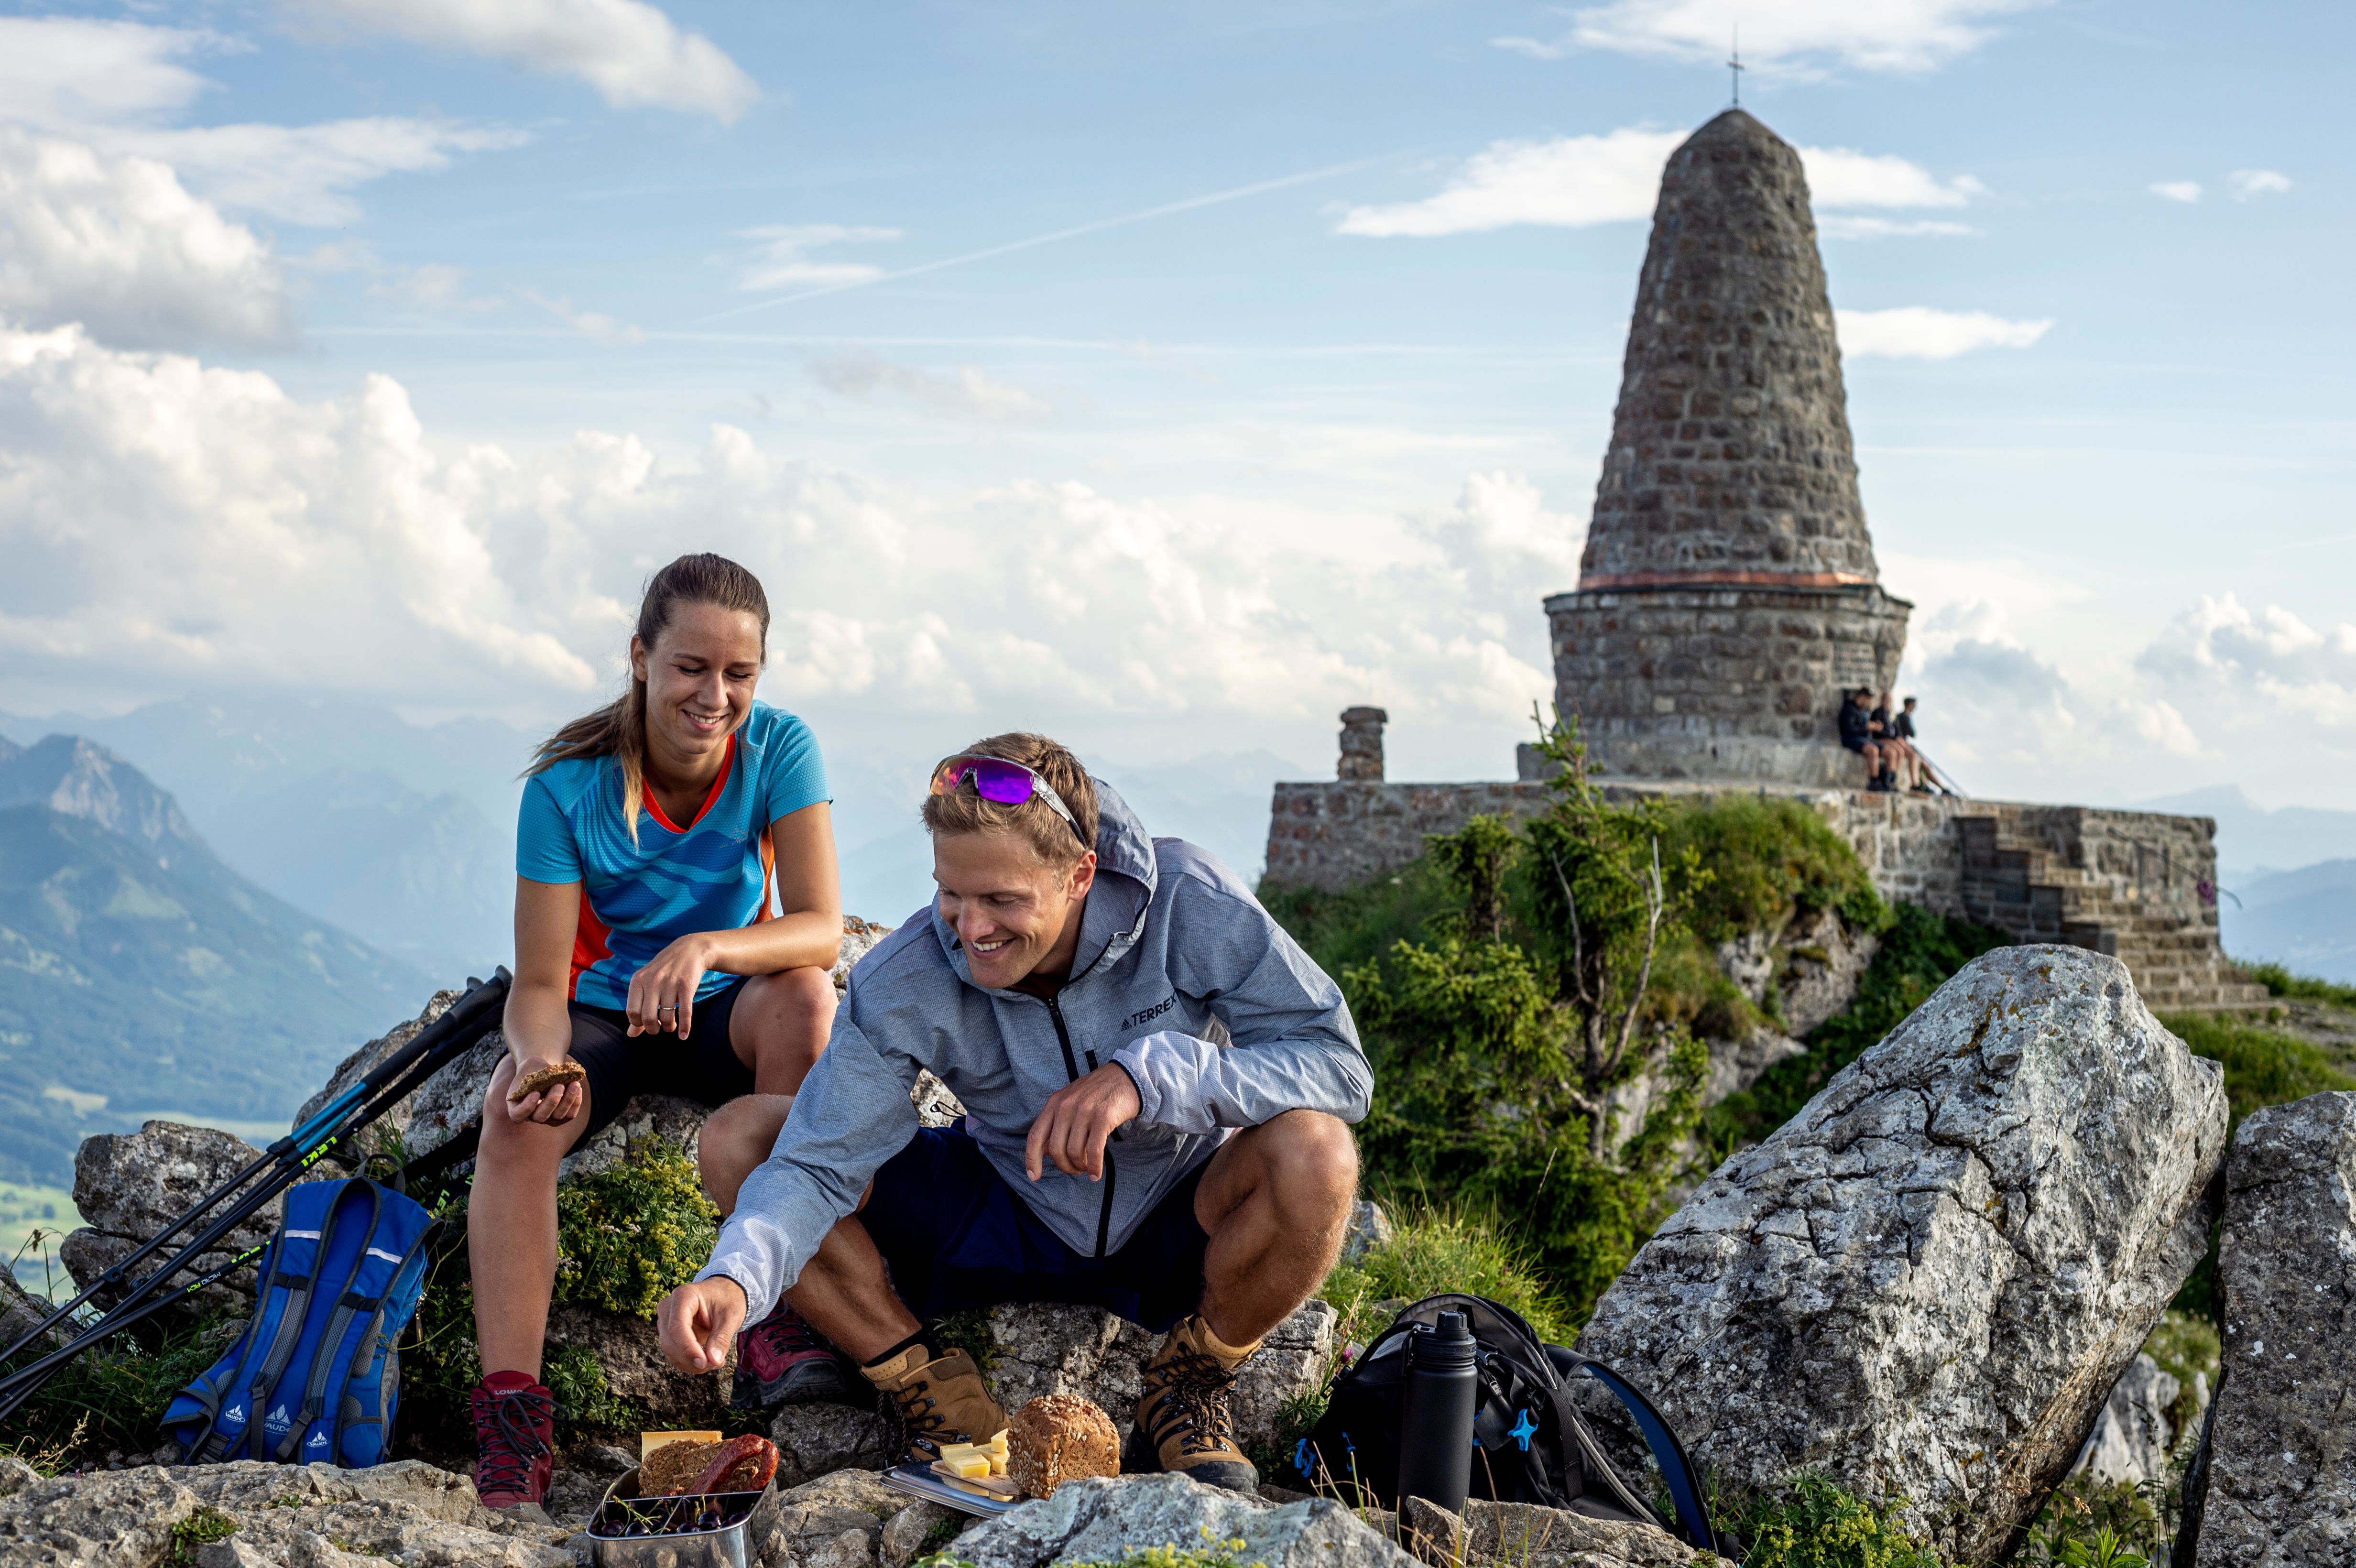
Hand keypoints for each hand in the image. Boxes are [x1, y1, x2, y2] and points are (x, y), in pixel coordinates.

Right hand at [500, 1054, 583, 1126]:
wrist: (541, 1071)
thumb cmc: (532, 1069)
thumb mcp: (530, 1068)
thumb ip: (538, 1073)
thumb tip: (555, 1075)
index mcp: (516, 1106)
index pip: (518, 1115)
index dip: (527, 1107)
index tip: (535, 1093)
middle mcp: (531, 1116)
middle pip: (541, 1117)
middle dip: (552, 1101)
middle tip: (559, 1085)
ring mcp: (546, 1118)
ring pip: (558, 1116)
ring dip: (568, 1101)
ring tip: (574, 1084)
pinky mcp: (560, 1117)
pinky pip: (570, 1115)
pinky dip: (575, 1102)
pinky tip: (578, 1088)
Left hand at [627, 935, 715, 1037]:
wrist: (689, 950)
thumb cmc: (664, 971)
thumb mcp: (646, 985)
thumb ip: (638, 1008)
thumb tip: (631, 1034)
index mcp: (638, 980)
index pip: (632, 1012)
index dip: (638, 1024)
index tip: (647, 1024)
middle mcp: (652, 980)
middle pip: (647, 1017)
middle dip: (653, 1029)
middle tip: (658, 1028)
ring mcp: (670, 982)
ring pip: (666, 1017)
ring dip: (668, 1027)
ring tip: (670, 1026)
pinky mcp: (687, 985)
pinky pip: (684, 1012)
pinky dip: (684, 1027)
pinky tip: (683, 1035)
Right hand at [659, 1276, 746, 1372]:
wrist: (723, 1294)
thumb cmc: (727, 1299)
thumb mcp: (731, 1316)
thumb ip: (722, 1338)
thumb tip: (714, 1361)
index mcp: (683, 1296)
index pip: (677, 1326)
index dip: (688, 1348)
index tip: (704, 1362)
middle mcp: (668, 1307)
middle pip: (670, 1341)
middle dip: (691, 1359)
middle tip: (715, 1364)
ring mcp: (665, 1320)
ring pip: (670, 1351)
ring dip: (691, 1363)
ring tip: (714, 1361)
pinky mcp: (668, 1333)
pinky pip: (673, 1353)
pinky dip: (689, 1362)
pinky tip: (706, 1359)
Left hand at [1025, 1063, 1140, 1181]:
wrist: (1125, 1077)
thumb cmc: (1097, 1093)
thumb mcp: (1070, 1102)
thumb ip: (1055, 1124)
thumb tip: (1042, 1151)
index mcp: (1054, 1103)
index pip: (1035, 1135)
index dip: (1031, 1159)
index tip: (1033, 1176)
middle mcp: (1066, 1106)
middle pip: (1055, 1149)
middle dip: (1064, 1166)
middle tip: (1075, 1170)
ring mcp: (1084, 1110)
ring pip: (1074, 1151)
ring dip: (1080, 1167)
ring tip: (1087, 1168)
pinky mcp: (1103, 1117)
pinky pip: (1093, 1150)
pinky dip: (1094, 1167)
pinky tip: (1095, 1174)